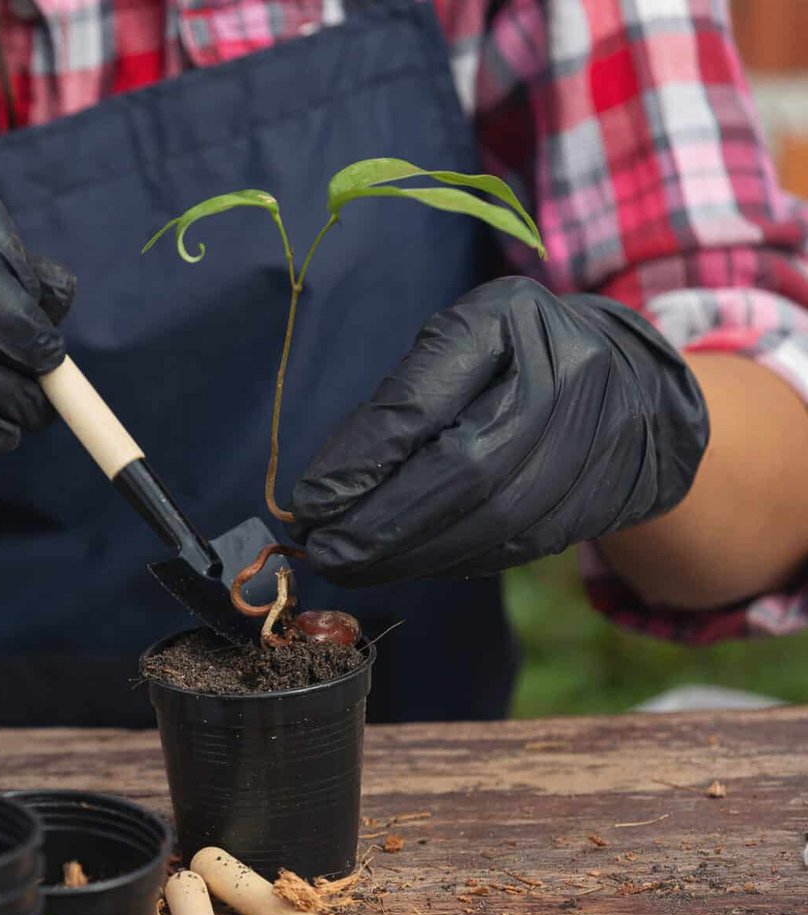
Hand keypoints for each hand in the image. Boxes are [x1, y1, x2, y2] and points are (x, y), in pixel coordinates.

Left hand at [289, 277, 708, 585]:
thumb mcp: (454, 347)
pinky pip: (515, 545)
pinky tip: (406, 564)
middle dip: (384, 523)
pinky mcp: (601, 498)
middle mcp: (566, 375)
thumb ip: (397, 404)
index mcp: (511, 319)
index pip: (428, 399)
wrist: (633, 383)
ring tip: (351, 566)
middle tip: (323, 552)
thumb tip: (327, 490)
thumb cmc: (511, 356)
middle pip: (466, 470)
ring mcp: (596, 440)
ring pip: (494, 521)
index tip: (311, 501)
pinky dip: (450, 560)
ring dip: (411, 555)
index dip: (367, 457)